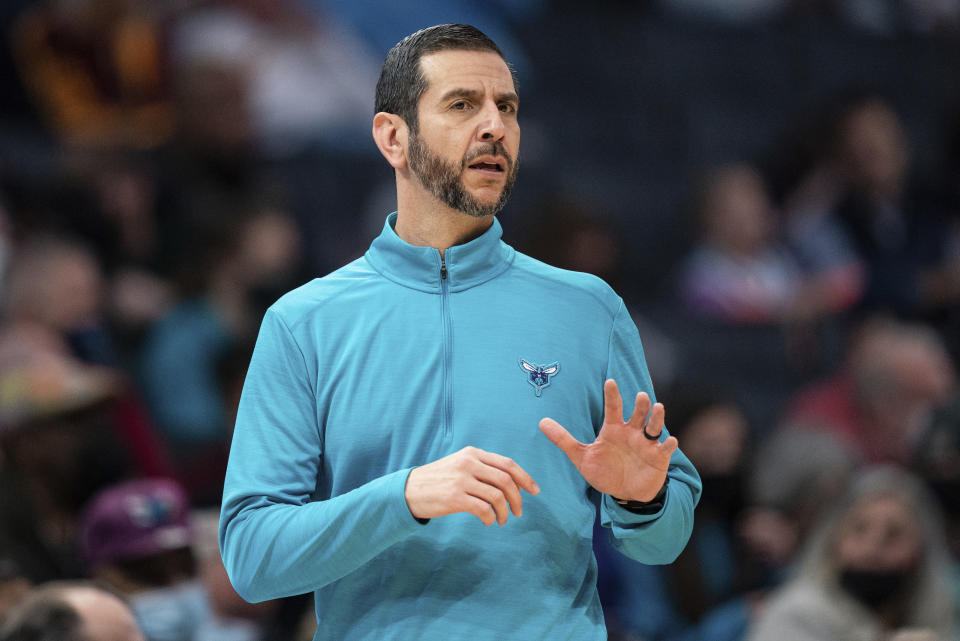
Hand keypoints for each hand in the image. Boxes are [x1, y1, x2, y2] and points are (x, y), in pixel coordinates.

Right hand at [404, 446, 539, 525]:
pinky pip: (484, 509)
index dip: (525, 478)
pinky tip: (489, 522)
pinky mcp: (455, 497)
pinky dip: (491, 518)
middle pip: (506, 480)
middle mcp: (468, 463)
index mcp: (473, 453)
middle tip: (519, 512)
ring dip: (504, 512)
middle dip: (518, 498)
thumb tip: (511, 483)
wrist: (408, 490)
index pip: (507, 464)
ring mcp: (461, 479)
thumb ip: (482, 469)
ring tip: (502, 520)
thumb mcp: (459, 465)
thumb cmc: (438, 480)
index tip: (535, 491)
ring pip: (497, 496)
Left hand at [539, 379, 677, 501]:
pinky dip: (669, 444)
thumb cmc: (605, 471)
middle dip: (640, 404)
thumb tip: (541, 422)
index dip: (612, 395)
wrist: (624, 493)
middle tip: (640, 396)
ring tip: (657, 407)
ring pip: (654, 426)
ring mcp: (647, 444)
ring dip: (657, 417)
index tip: (610, 382)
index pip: (613, 408)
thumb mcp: (582, 457)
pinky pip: (666, 448)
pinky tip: (670, 441)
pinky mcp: (659, 458)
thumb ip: (564, 440)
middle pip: (638, 413)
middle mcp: (632, 432)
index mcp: (614, 430)